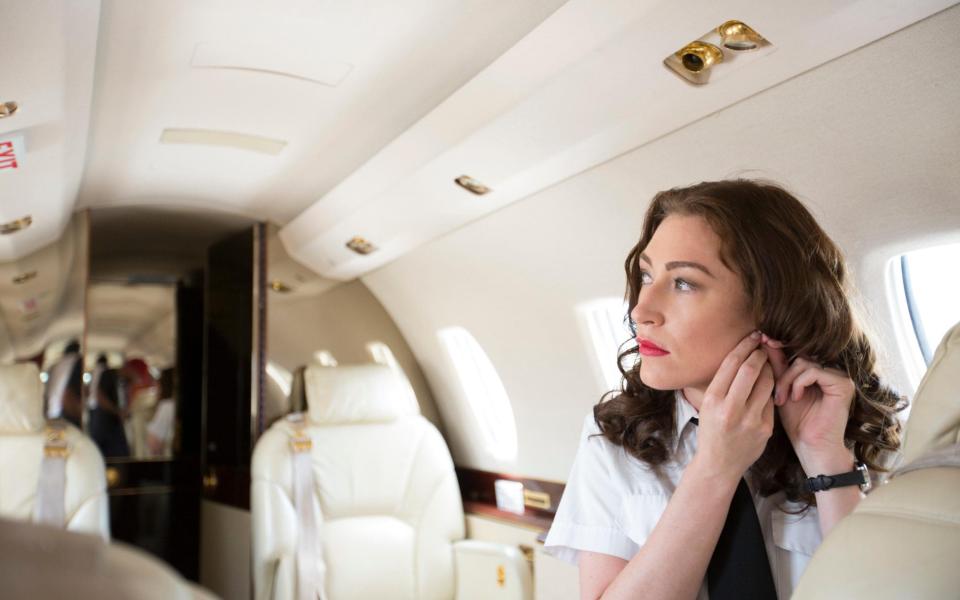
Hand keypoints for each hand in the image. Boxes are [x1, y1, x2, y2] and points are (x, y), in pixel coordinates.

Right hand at [693, 331, 774, 482]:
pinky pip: (771, 400)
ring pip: (767, 382)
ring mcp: (750, 420)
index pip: (732, 364)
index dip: (745, 346)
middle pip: (751, 369)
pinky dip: (771, 389)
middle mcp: (730, 409)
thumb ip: (724, 384)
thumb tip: (742, 355)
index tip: (752, 336)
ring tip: (768, 362)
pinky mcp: (765, 429)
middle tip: (763, 344)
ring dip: (770, 368)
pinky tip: (770, 384)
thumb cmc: (712, 430)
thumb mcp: (709, 405)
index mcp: (713, 400)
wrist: (719, 465)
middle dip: (759, 353)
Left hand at [762, 334, 855, 474]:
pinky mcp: (843, 384)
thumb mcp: (781, 390)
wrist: (811, 446)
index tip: (761, 344)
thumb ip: (777, 367)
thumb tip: (766, 341)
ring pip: (804, 363)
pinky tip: (795, 398)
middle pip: (799, 357)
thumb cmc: (796, 422)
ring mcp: (839, 377)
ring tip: (782, 399)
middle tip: (775, 395)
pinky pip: (814, 371)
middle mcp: (831, 371)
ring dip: (787, 380)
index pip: (796, 354)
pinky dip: (799, 383)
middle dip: (781, 374)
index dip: (777, 351)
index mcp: (818, 372)